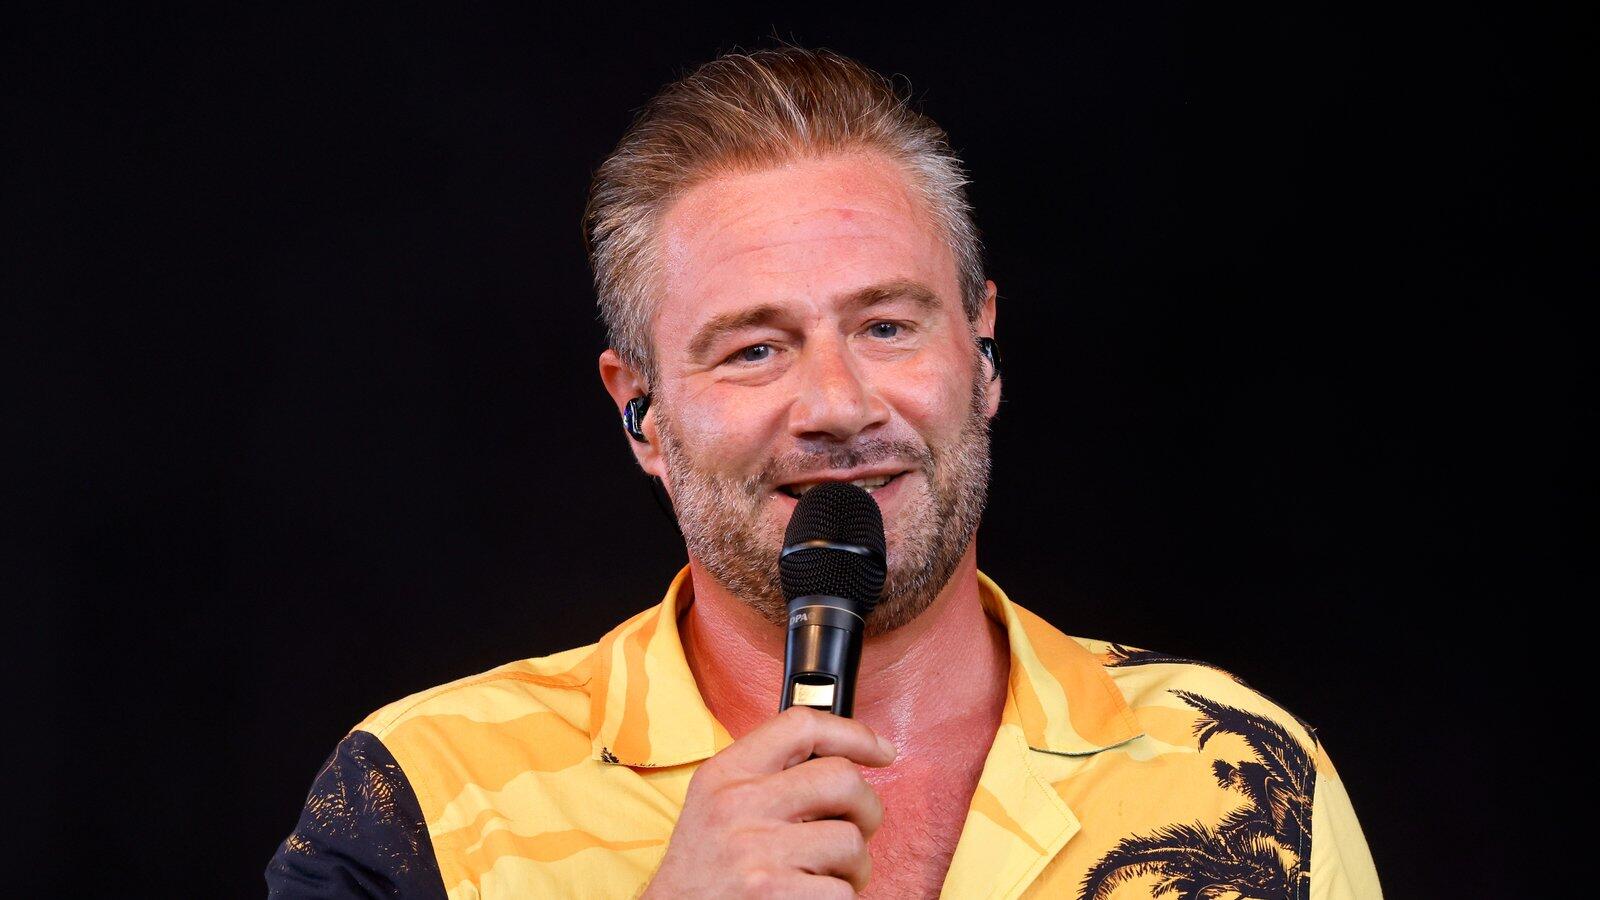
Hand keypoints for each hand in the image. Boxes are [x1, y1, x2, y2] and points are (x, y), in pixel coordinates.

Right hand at [641, 705, 896, 898]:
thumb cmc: (704, 868)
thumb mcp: (716, 804)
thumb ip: (767, 776)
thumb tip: (845, 762)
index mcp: (726, 773)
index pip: (801, 726)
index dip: (854, 734)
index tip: (882, 752)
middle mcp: (739, 804)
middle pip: (843, 780)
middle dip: (867, 809)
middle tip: (858, 830)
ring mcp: (756, 851)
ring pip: (850, 841)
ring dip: (854, 866)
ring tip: (828, 875)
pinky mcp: (774, 893)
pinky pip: (843, 891)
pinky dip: (840, 898)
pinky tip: (813, 897)